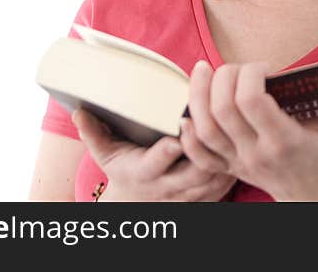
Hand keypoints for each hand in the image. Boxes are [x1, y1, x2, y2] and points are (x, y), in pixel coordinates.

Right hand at [71, 108, 236, 201]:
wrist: (136, 205)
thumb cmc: (123, 171)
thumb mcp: (105, 154)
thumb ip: (93, 133)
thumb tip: (79, 112)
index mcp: (142, 172)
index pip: (156, 161)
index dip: (168, 149)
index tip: (177, 130)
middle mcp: (167, 187)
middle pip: (193, 170)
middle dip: (206, 147)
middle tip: (218, 120)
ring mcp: (188, 195)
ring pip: (213, 178)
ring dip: (224, 155)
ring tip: (233, 126)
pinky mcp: (205, 198)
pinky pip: (225, 185)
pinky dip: (233, 167)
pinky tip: (239, 144)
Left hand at [181, 58, 317, 201]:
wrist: (315, 196)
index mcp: (284, 141)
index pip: (251, 101)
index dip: (250, 74)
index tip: (264, 68)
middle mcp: (256, 153)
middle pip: (222, 110)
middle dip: (224, 76)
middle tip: (238, 68)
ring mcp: (239, 163)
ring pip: (204, 129)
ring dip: (197, 95)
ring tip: (203, 70)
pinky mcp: (229, 168)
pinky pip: (199, 155)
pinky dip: (188, 135)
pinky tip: (188, 113)